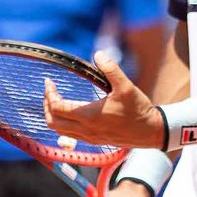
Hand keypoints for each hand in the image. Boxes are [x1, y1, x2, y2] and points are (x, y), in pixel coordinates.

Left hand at [45, 51, 164, 148]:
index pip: (57, 107)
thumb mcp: (126, 86)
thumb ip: (111, 69)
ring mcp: (89, 137)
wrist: (149, 131)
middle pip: (52, 122)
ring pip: (59, 131)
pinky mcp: (94, 141)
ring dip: (53, 117)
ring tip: (55, 102)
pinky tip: (70, 115)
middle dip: (46, 106)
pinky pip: (70, 136)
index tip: (49, 81)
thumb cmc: (138, 109)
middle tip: (50, 92)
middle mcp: (85, 129)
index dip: (49, 93)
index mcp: (89, 115)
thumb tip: (98, 55)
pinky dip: (63, 125)